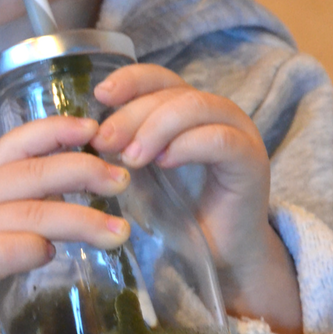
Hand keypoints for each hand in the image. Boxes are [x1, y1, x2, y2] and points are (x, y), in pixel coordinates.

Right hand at [0, 115, 130, 333]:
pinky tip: (54, 254)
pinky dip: (32, 248)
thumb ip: (33, 198)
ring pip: (31, 213)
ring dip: (81, 219)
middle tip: (122, 181)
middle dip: (85, 172)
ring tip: (118, 232)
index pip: (21, 141)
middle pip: (35, 173)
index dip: (58, 129)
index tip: (96, 129)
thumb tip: (92, 180)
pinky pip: (4, 250)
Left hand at [91, 64, 300, 333]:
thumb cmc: (177, 213)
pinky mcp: (251, 159)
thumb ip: (121, 148)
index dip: (129, 81)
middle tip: (103, 142)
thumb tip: (81, 134)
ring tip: (130, 158)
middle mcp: (215, 112)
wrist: (221, 256)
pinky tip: (163, 163)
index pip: (158, 78)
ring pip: (195, 107)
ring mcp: (238, 132)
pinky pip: (220, 139)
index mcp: (187, 110)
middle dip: (131, 114)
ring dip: (156, 128)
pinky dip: (187, 146)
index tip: (98, 96)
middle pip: (171, 91)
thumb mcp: (139, 175)